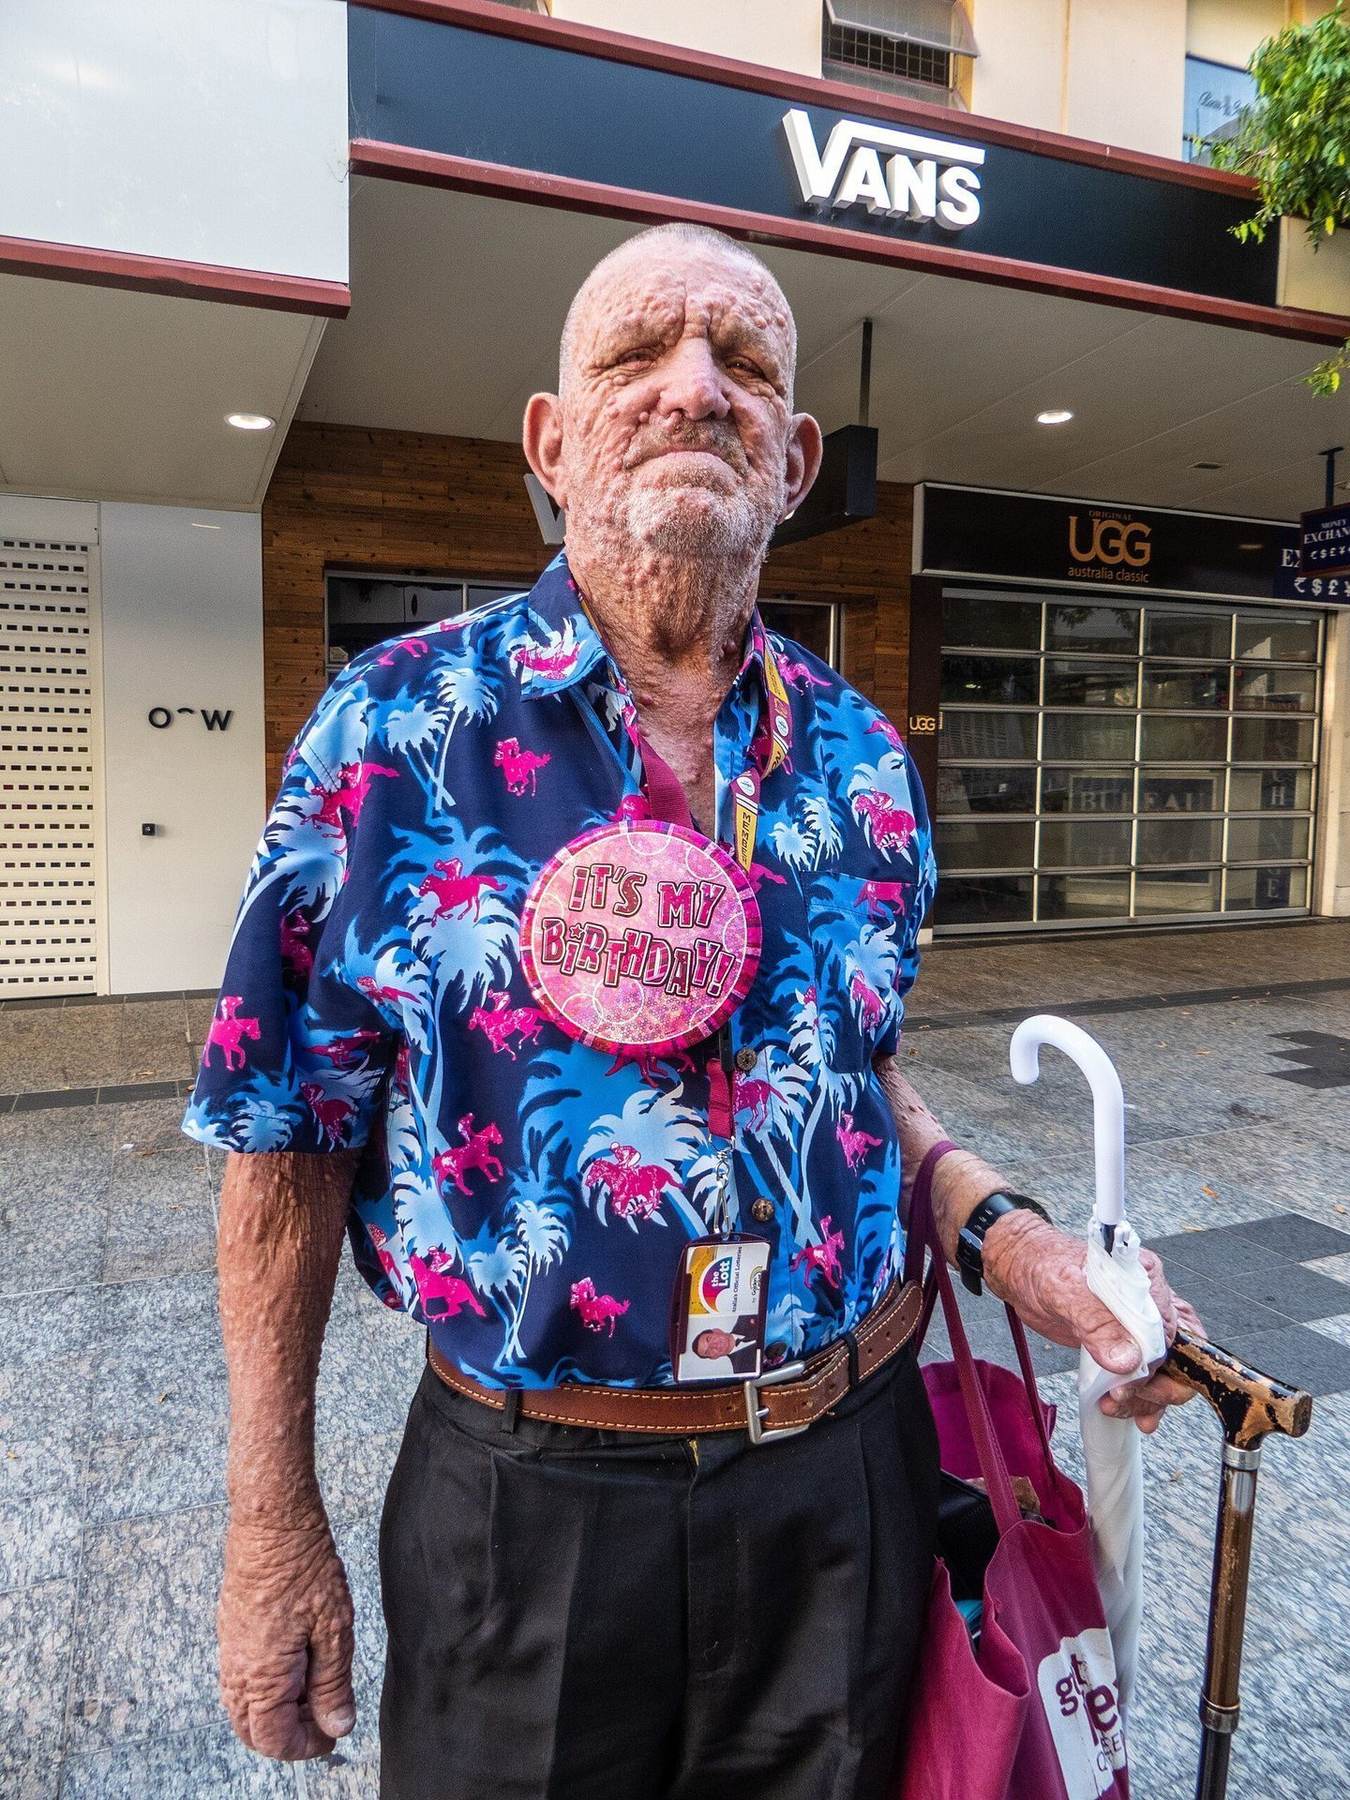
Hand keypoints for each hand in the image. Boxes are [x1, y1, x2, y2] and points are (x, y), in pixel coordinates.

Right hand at [218, 1510, 355, 1758]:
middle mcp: (236, 1669)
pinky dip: (264, 1686)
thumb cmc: (304, 1567)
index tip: (333, 1735)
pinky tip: (295, 1663)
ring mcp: (228, 1647)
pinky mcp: (231, 1628)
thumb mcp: (333, 1629)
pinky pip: (239, 1677)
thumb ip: (333, 1684)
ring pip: (242, 1704)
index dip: (305, 1746)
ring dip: (275, 1711)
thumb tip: (337, 1725)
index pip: (273, 1739)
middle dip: (286, 1736)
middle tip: (322, 1719)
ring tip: (313, 1688)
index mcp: (261, 1677)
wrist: (271, 1521)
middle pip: (251, 1729)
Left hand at [982, 1212, 1204, 1434]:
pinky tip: (1137, 1414)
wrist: (1023, 1270)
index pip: (1168, 1331)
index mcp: (1145, 1278)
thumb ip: (1096, 1323)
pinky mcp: (1127, 1341)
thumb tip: (1128, 1360)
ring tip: (1116, 1406)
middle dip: (1156, 1386)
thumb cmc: (1042, 1268)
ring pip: (1167, 1368)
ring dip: (1148, 1397)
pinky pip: (1149, 1373)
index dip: (1153, 1365)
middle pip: (1179, 1353)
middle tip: (1121, 1398)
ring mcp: (1140, 1323)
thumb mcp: (1064, 1291)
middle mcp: (1151, 1300)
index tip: (1126, 1385)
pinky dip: (1146, 1396)